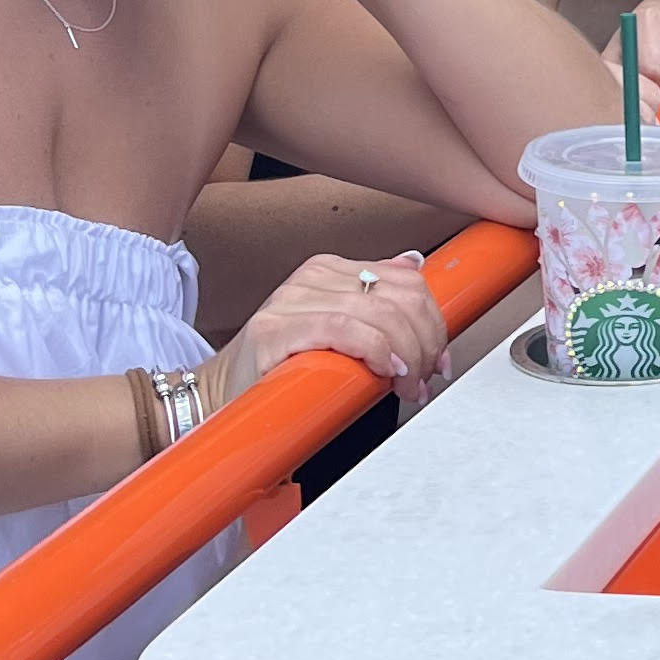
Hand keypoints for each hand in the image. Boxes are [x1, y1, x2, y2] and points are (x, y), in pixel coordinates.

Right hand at [204, 250, 449, 414]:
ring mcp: (291, 300)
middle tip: (421, 380)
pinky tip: (382, 372)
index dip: (433, 323)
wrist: (222, 395)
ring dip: (406, 358)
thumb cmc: (282, 369)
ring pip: (379, 314)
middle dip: (425, 345)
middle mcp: (312, 278)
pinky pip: (343, 328)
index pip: (407, 281)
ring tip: (404, 387)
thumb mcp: (338, 329)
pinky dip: (374, 350)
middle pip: (400, 298)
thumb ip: (374, 300)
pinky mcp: (274, 330)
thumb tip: (414, 263)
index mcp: (331, 271)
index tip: (437, 359)